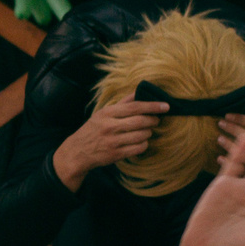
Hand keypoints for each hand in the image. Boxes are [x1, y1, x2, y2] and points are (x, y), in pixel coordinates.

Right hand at [53, 95, 167, 187]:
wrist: (78, 151)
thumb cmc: (93, 130)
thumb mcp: (103, 113)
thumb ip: (122, 103)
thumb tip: (139, 91)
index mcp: (108, 113)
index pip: (135, 107)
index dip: (152, 106)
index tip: (166, 106)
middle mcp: (110, 126)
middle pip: (141, 121)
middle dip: (153, 120)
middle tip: (156, 120)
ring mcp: (113, 141)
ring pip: (142, 135)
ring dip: (148, 133)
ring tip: (146, 131)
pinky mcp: (116, 154)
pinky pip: (139, 148)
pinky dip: (144, 144)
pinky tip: (141, 142)